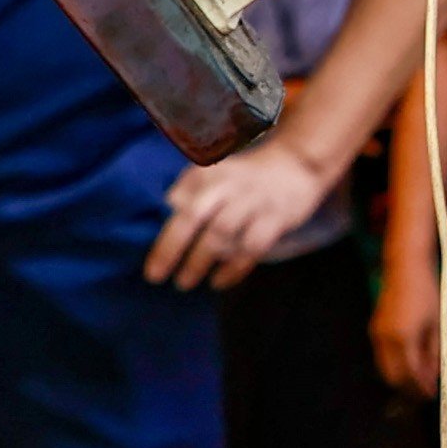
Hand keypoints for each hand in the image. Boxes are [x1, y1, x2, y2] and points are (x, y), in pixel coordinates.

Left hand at [149, 143, 335, 289]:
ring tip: (184, 282)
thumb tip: (166, 209)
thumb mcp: (214, 174)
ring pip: (223, 233)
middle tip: (156, 277)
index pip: (180, 208)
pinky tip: (219, 281)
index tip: (151, 267)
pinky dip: (234, 267)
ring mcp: (254, 202)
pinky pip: (252, 246)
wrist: (296, 164)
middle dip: (173, 249)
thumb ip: (189, 191)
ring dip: (200, 261)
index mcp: (209, 176)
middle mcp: (229, 187)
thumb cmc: (246, 177)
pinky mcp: (276, 218)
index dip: (164, 240)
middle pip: (196, 217)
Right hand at [372, 264, 443, 396]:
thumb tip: (434, 374)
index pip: (411, 373)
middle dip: (409, 388)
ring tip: (419, 381)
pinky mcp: (374, 330)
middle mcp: (385, 340)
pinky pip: (382, 358)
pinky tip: (409, 365)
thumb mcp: (437, 323)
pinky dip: (394, 366)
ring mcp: (376, 335)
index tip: (432, 394)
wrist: (404, 268)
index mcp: (403, 338)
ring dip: (401, 379)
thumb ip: (434, 351)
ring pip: (385, 369)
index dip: (421, 387)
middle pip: (393, 377)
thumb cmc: (426, 292)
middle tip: (424, 393)